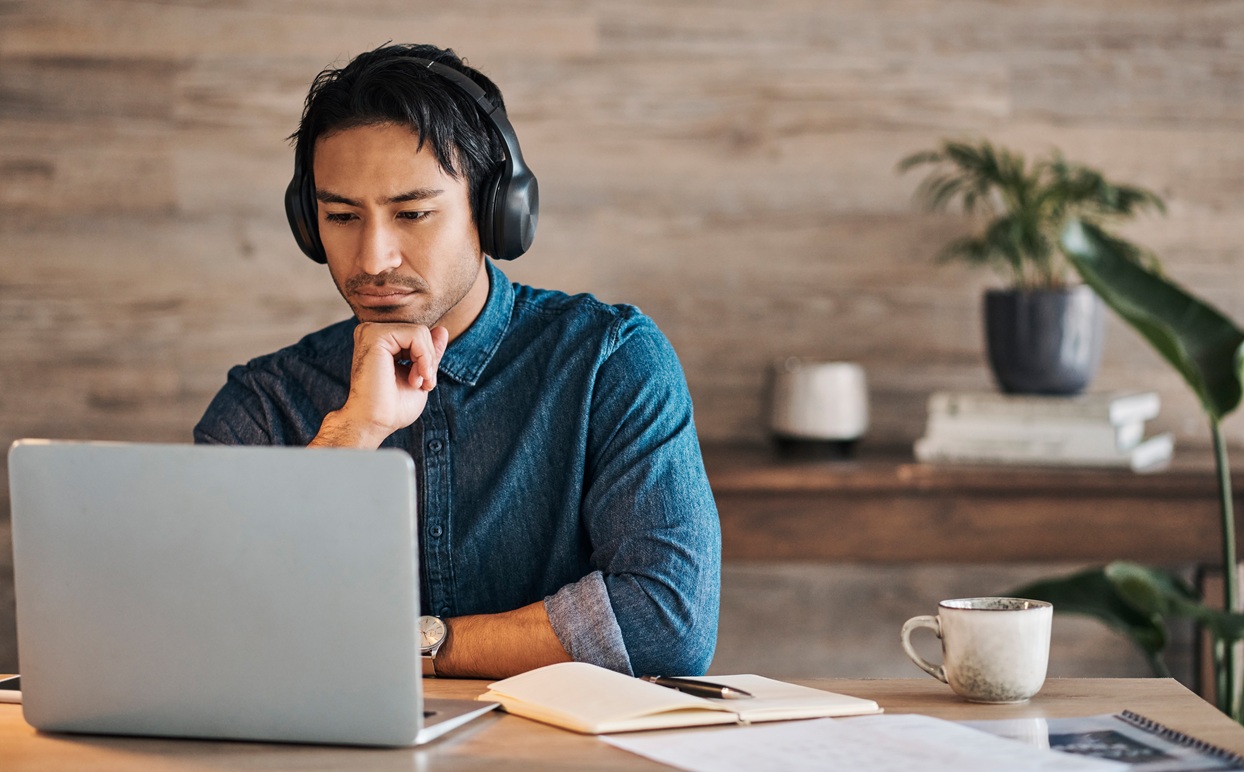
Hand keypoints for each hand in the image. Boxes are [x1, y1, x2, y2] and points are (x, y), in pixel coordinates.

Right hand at [311, 322, 448, 447]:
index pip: (418, 336)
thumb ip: (429, 353)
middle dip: (429, 360)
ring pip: (420, 332)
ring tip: (417, 383)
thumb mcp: (420, 375)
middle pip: (421, 331)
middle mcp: (372, 332)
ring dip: (427, 361)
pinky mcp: (374, 335)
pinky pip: (416, 334)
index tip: (424, 384)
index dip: (428, 359)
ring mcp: (371, 331)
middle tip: (422, 384)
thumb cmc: (393, 407)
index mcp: (380, 342)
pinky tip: (415, 378)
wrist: (374, 423)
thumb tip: (442, 329)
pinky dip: (424, 358)